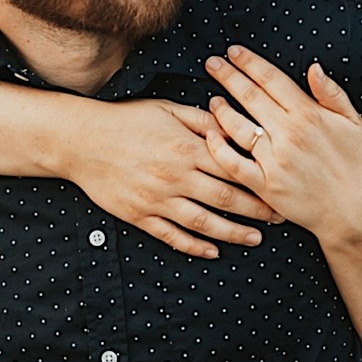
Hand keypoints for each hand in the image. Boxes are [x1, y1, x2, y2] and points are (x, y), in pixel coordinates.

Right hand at [64, 98, 280, 258]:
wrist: (80, 140)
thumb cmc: (127, 120)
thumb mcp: (169, 110)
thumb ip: (205, 121)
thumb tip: (236, 127)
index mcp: (186, 148)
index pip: (234, 166)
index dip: (261, 178)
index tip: (281, 184)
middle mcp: (175, 177)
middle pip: (226, 198)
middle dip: (257, 210)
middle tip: (280, 217)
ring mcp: (157, 200)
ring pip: (203, 223)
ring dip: (233, 233)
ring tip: (255, 238)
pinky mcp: (139, 216)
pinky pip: (171, 236)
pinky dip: (194, 246)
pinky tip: (213, 251)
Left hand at [203, 44, 361, 241]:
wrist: (352, 208)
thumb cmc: (354, 163)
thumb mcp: (353, 121)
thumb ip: (331, 93)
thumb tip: (313, 67)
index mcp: (308, 114)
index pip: (271, 80)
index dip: (250, 63)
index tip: (234, 52)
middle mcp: (288, 134)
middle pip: (250, 97)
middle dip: (228, 76)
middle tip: (212, 63)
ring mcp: (274, 160)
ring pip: (237, 127)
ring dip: (221, 110)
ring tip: (212, 99)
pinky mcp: (265, 185)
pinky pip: (233, 164)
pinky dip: (219, 148)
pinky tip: (211, 135)